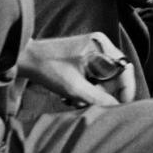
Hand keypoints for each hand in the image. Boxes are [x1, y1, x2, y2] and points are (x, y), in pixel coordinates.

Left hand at [17, 31, 135, 105]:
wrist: (26, 59)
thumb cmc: (47, 69)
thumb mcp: (74, 88)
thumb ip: (98, 99)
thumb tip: (117, 108)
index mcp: (101, 46)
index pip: (125, 70)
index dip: (126, 90)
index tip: (120, 106)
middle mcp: (100, 44)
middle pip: (116, 76)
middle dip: (105, 94)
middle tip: (89, 105)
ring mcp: (92, 50)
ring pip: (105, 79)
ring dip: (94, 94)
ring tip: (75, 101)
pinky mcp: (84, 56)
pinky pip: (95, 77)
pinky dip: (88, 89)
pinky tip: (72, 96)